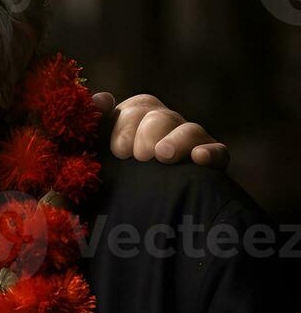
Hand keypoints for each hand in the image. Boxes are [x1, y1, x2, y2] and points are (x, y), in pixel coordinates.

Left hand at [93, 92, 227, 168]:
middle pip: (162, 118)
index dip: (126, 126)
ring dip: (176, 141)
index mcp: (136, 117)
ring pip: (190, 130)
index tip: (119, 150)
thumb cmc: (107, 177)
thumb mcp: (93, 152)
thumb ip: (94, 123)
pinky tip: (199, 158)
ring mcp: (190, 141)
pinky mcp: (211, 160)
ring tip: (162, 155)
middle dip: (148, 134)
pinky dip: (210, 153)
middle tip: (139, 156)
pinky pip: (218, 151)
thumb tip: (101, 98)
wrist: (131, 213)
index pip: (136, 108)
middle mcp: (165, 125)